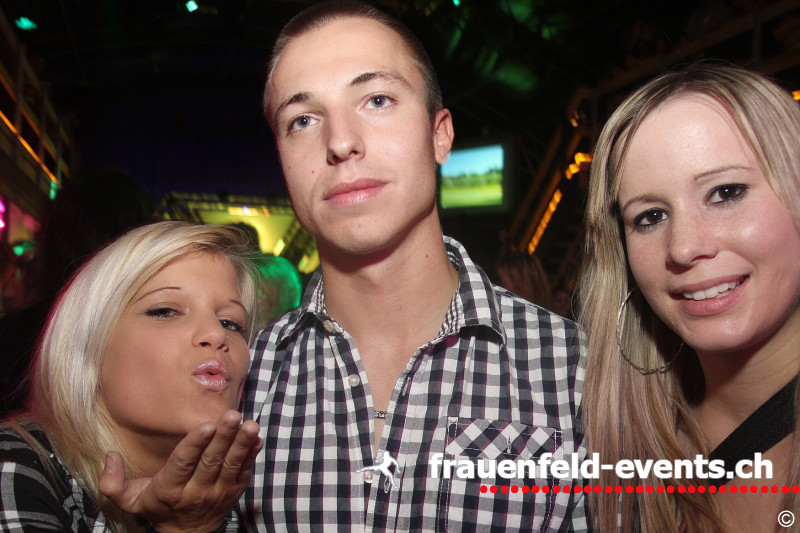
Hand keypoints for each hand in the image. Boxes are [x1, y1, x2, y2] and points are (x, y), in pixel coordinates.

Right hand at [99, 410, 261, 532]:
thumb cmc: (158, 507)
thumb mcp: (130, 500)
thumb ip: (113, 482)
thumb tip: (109, 456)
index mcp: (170, 488)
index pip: (183, 462)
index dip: (195, 444)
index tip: (206, 426)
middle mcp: (196, 491)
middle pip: (211, 461)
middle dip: (223, 437)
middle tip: (232, 416)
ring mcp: (218, 492)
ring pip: (231, 465)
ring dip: (241, 443)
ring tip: (250, 424)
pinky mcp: (234, 491)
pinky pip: (245, 472)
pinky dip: (252, 455)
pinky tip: (257, 438)